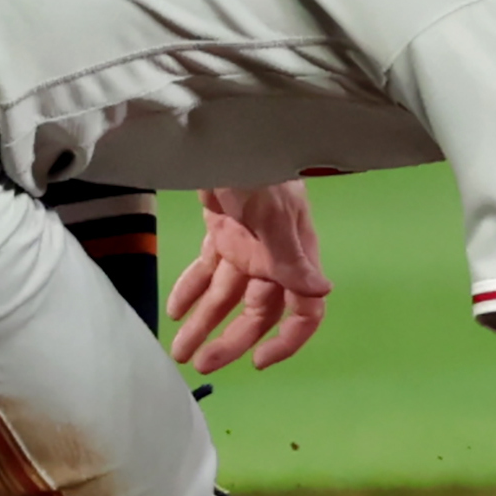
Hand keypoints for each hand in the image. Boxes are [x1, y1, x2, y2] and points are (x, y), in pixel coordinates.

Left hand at [165, 182, 330, 372]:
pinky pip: (206, 269)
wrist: (228, 130)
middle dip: (230, 340)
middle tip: (200, 365)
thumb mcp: (275, 214)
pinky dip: (191, 289)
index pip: (302, 311)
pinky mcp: (220, 231)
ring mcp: (245, 246)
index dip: (287, 340)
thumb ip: (291, 257)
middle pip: (255, 312)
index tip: (259, 362)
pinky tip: (174, 310)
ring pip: (225, 296)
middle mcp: (272, 258)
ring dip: (204, 323)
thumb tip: (321, 293)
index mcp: (294, 257)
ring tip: (178, 350)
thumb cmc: (260, 169)